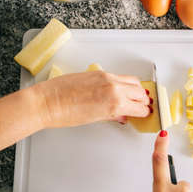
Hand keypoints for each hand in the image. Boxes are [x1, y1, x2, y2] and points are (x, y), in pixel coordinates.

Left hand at [34, 71, 150, 127]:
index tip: (145, 113)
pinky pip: (119, 76)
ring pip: (133, 81)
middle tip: (143, 105)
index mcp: (115, 103)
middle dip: (144, 100)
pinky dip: (124, 82)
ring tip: (134, 96)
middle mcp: (114, 88)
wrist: (47, 102)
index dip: (145, 112)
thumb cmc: (64, 113)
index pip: (140, 107)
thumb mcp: (94, 119)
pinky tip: (120, 89)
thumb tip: (121, 115)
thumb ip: (113, 115)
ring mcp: (107, 78)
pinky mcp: (98, 72)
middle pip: (140, 92)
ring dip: (137, 89)